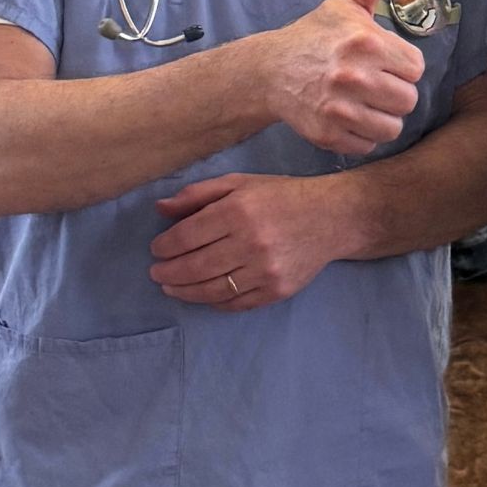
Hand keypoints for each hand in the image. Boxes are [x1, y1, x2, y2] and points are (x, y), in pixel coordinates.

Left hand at [150, 172, 344, 309]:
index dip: (165, 246)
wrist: (330, 218)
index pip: (188, 235)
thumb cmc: (281, 196)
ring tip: (170, 287)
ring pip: (211, 289)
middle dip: (168, 272)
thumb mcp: (240, 183)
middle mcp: (250, 242)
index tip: (156, 249)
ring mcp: (264, 270)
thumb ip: (199, 194)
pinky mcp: (275, 291)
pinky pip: (234, 303)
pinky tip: (201, 295)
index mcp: (238, 210)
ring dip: (184, 291)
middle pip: (195, 266)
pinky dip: (212, 302)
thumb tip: (160, 208)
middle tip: (156, 273)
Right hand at [264, 0, 425, 154]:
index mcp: (366, 43)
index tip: (384, 61)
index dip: (402, 65)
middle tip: (376, 83)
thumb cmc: (316, 35)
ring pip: (392, 127)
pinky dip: (363, 135)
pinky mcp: (328, 134)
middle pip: (408, 100)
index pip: (416, 68)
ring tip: (367, 102)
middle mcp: (354, 77)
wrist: (271, 70)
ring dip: (382, 116)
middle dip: (395, 92)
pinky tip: (351, 116)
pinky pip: (368, 144)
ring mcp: (339, 109)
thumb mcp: (347, 2)